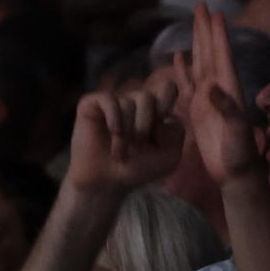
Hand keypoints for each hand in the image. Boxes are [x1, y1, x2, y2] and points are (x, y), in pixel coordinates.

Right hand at [64, 82, 184, 194]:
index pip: (167, 88)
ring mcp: (114, 102)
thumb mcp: (169, 157)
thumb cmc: (137, 169)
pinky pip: (109, 100)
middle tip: (137, 145)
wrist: (106, 181)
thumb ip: (177, 133)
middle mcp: (134, 102)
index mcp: (155, 110)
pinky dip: (114, 118)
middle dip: (144, 125)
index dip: (166, 101)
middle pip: (148, 97)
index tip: (160, 122)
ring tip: (120, 151)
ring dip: (126, 132)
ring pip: (128, 102)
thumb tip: (166, 115)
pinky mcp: (92, 104)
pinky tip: (113, 132)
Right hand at [188, 5, 265, 183]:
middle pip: (211, 53)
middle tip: (201, 6)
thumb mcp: (237, 133)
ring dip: (197, 43)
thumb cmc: (240, 156)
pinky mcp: (198, 111)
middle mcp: (220, 90)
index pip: (223, 57)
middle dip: (206, 30)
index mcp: (230, 91)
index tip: (216, 14)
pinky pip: (188, 85)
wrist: (236, 174)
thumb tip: (212, 87)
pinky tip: (178, 57)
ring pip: (200, 64)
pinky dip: (183, 70)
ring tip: (193, 23)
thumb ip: (227, 109)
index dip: (219, 36)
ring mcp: (209, 99)